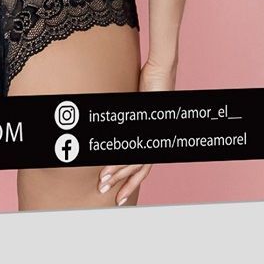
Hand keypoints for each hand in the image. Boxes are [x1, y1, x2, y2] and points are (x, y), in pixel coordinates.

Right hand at [97, 58, 176, 206]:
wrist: (160, 69)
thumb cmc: (151, 84)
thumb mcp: (138, 107)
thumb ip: (131, 122)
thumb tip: (117, 129)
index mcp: (155, 137)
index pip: (143, 165)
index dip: (132, 181)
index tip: (121, 194)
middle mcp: (156, 138)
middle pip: (138, 168)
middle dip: (122, 182)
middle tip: (106, 192)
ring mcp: (154, 132)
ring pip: (134, 160)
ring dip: (117, 172)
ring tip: (102, 181)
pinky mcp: (149, 124)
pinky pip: (132, 146)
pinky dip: (120, 157)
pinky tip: (109, 165)